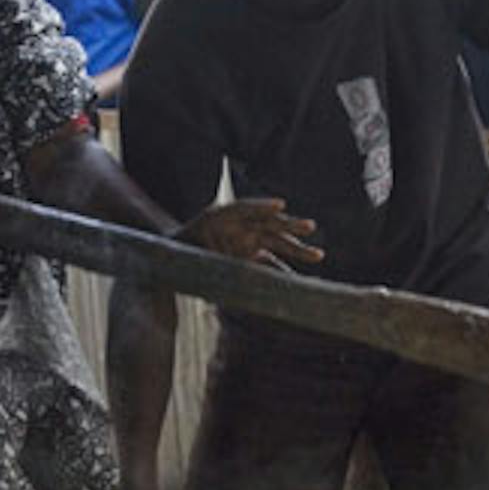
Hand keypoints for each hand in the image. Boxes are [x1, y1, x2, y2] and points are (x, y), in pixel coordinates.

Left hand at [176, 198, 323, 268]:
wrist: (170, 264)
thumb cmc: (178, 253)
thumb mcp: (185, 252)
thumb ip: (201, 257)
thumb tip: (208, 265)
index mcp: (220, 217)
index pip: (246, 208)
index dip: (263, 206)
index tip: (280, 206)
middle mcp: (237, 227)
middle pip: (268, 223)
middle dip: (290, 226)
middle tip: (311, 227)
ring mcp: (244, 241)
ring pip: (275, 241)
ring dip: (295, 248)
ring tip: (318, 256)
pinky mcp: (247, 254)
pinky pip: (268, 261)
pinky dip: (279, 270)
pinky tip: (294, 282)